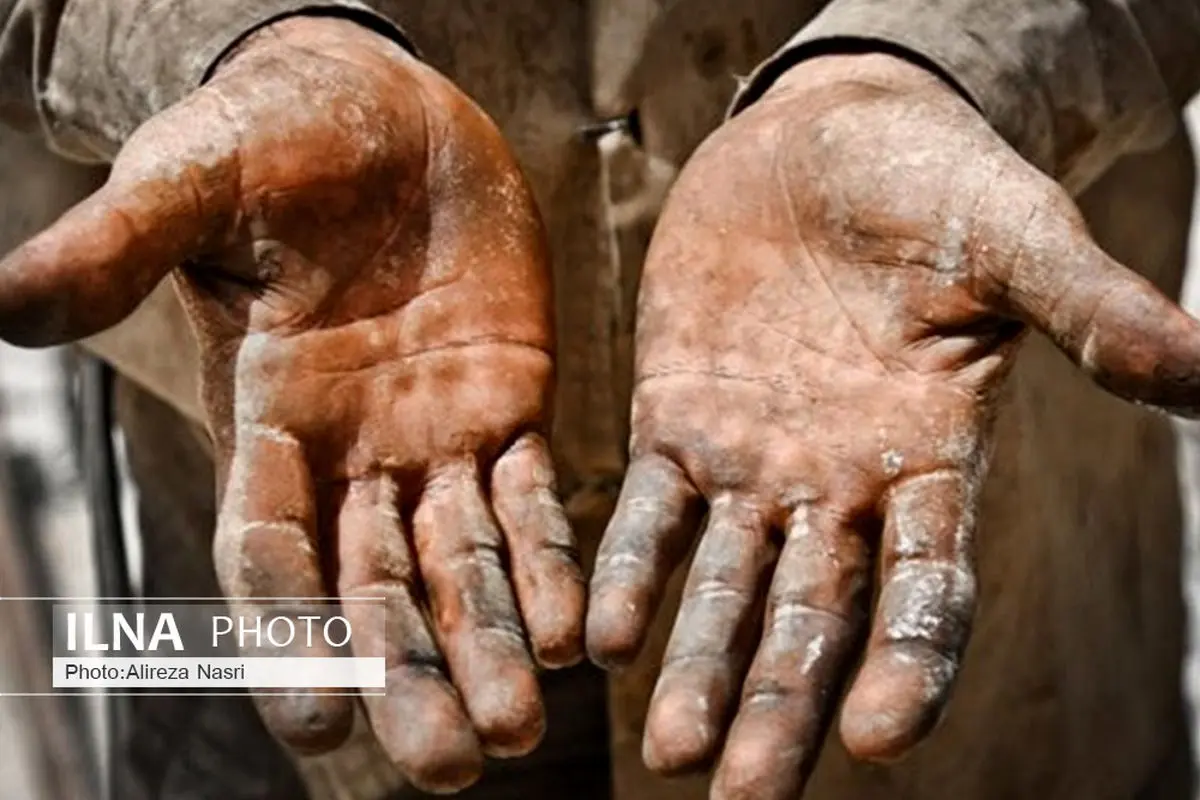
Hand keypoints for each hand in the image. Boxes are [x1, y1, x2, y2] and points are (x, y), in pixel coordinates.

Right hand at [0, 17, 582, 791]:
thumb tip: (1, 305)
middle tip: (453, 766)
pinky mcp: (511, 402)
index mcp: (266, 416)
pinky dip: (552, 561)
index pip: (269, 548)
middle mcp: (352, 451)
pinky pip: (534, 496)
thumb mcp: (188, 183)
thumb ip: (117, 248)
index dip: (288, 635)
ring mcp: (435, 436)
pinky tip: (577, 629)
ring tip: (524, 727)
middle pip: (375, 587)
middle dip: (410, 673)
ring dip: (492, 644)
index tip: (319, 728)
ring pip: (462, 563)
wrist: (380, 109)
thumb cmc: (269, 140)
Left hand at [586, 52, 1199, 798]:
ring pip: (724, 587)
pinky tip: (598, 638)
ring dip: (697, 666)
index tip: (880, 738)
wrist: (824, 137)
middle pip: (815, 618)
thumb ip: (1092, 309)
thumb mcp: (1018, 237)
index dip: (910, 663)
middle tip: (742, 793)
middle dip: (781, 703)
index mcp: (931, 460)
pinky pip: (645, 512)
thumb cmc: (935, 185)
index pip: (929, 589)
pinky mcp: (675, 419)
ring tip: (669, 748)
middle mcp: (838, 486)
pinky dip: (627, 572)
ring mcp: (751, 460)